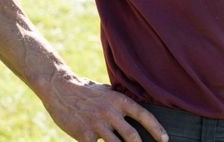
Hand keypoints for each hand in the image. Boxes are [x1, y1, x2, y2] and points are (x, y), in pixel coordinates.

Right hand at [40, 75, 167, 141]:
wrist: (59, 88)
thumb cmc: (86, 91)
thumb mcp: (107, 92)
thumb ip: (120, 103)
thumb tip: (136, 114)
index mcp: (119, 100)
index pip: (143, 115)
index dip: (156, 129)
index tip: (164, 139)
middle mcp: (110, 112)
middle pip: (132, 135)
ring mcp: (96, 124)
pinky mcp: (83, 134)